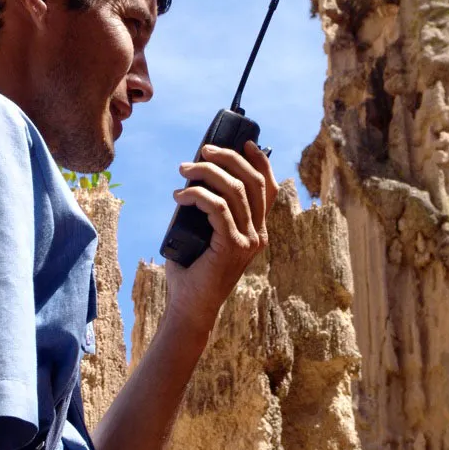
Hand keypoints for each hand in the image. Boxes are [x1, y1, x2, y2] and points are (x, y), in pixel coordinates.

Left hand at [164, 140, 278, 337]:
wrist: (190, 307)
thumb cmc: (192, 269)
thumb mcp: (204, 231)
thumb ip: (208, 208)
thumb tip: (195, 174)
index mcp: (257, 229)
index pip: (268, 188)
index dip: (260, 161)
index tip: (243, 142)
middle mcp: (259, 233)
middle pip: (252, 182)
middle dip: (228, 159)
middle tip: (202, 152)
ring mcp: (248, 240)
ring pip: (233, 190)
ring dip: (206, 173)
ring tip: (183, 169)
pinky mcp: (232, 246)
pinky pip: (217, 208)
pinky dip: (197, 195)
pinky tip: (179, 196)